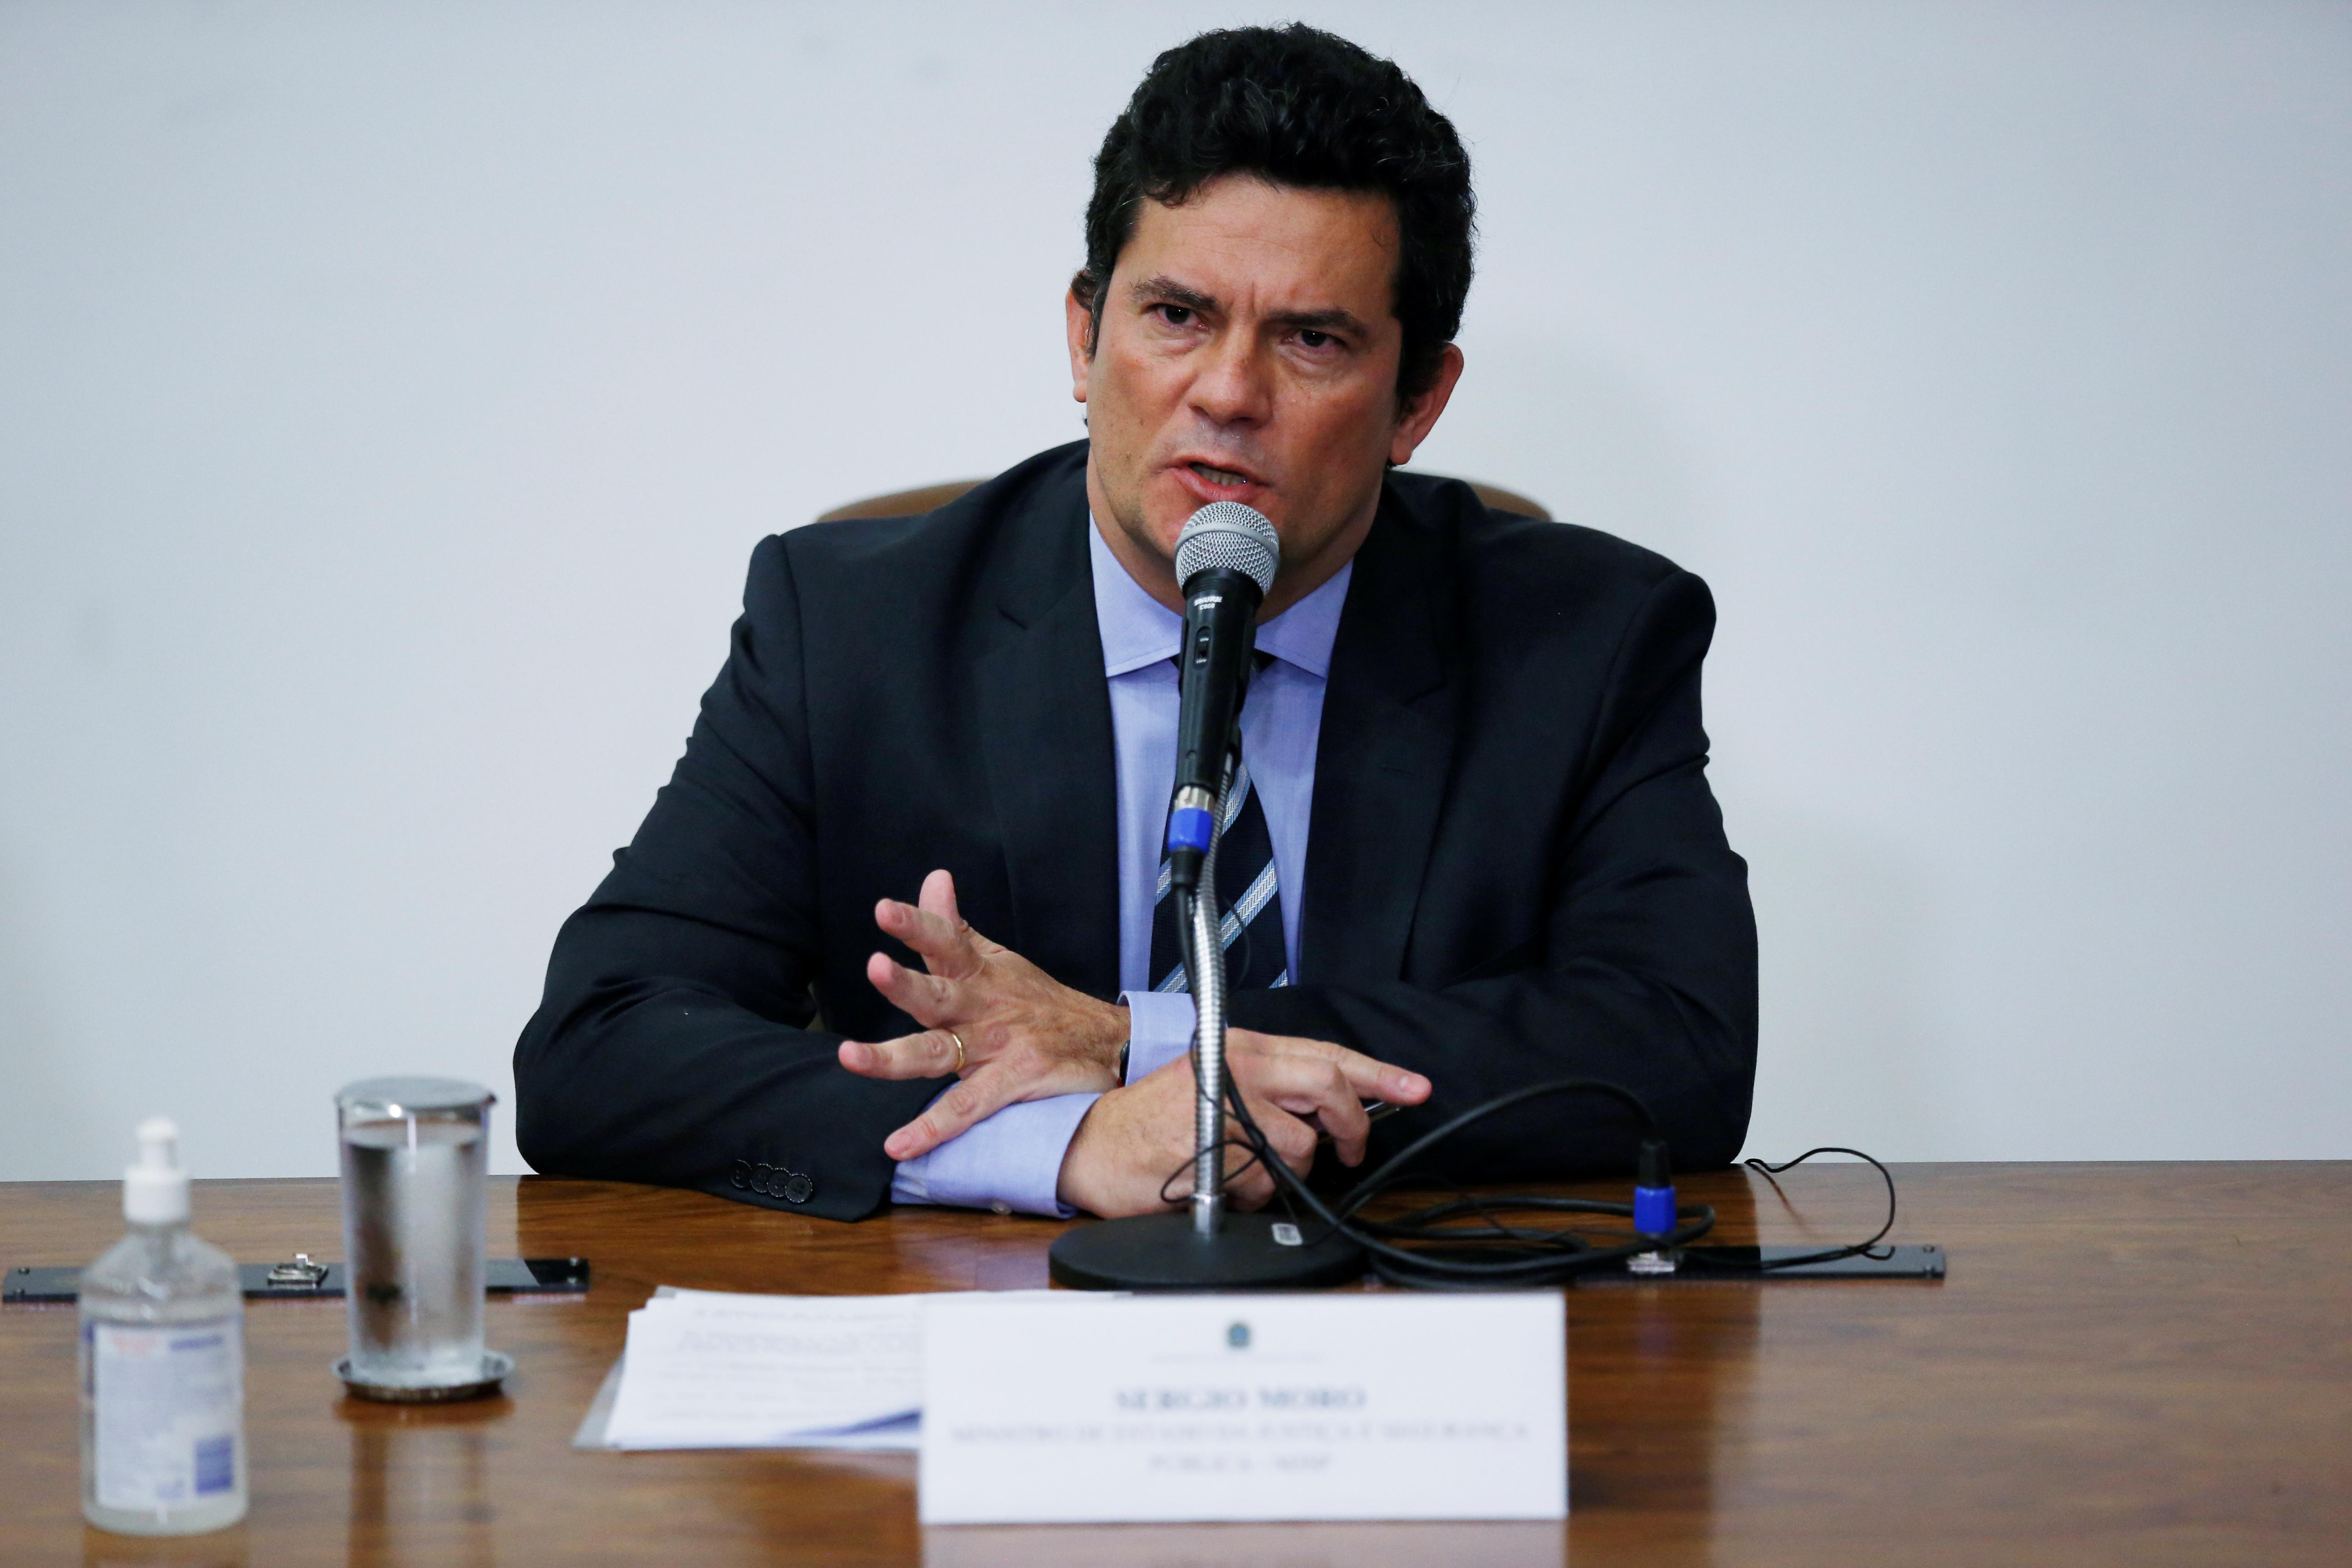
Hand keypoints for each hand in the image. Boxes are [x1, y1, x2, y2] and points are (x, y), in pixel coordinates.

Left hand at [836, 869, 1130, 1160]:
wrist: (1108, 1043)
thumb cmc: (1040, 1002)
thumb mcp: (999, 958)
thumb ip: (956, 924)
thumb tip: (934, 877)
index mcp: (980, 973)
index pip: (945, 941)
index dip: (917, 924)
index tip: (884, 910)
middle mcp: (984, 1007)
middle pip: (938, 994)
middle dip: (906, 983)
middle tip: (875, 968)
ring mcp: (998, 1048)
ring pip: (939, 1051)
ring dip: (893, 1056)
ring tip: (851, 1057)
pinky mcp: (1012, 1084)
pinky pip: (965, 1108)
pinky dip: (931, 1128)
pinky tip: (898, 1144)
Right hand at [1055, 1028, 1432, 1218]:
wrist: (1095, 1144)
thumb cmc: (1155, 1117)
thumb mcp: (1216, 1081)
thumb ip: (1274, 1088)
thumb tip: (1334, 1111)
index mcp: (1242, 1048)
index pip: (1326, 1053)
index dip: (1379, 1073)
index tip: (1415, 1087)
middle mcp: (1235, 1069)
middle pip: (1327, 1088)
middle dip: (1350, 1126)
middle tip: (1349, 1150)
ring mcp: (1223, 1108)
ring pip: (1300, 1146)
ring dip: (1287, 1171)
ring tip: (1250, 1168)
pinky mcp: (1211, 1149)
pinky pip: (1261, 1181)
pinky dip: (1250, 1192)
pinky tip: (1222, 1182)